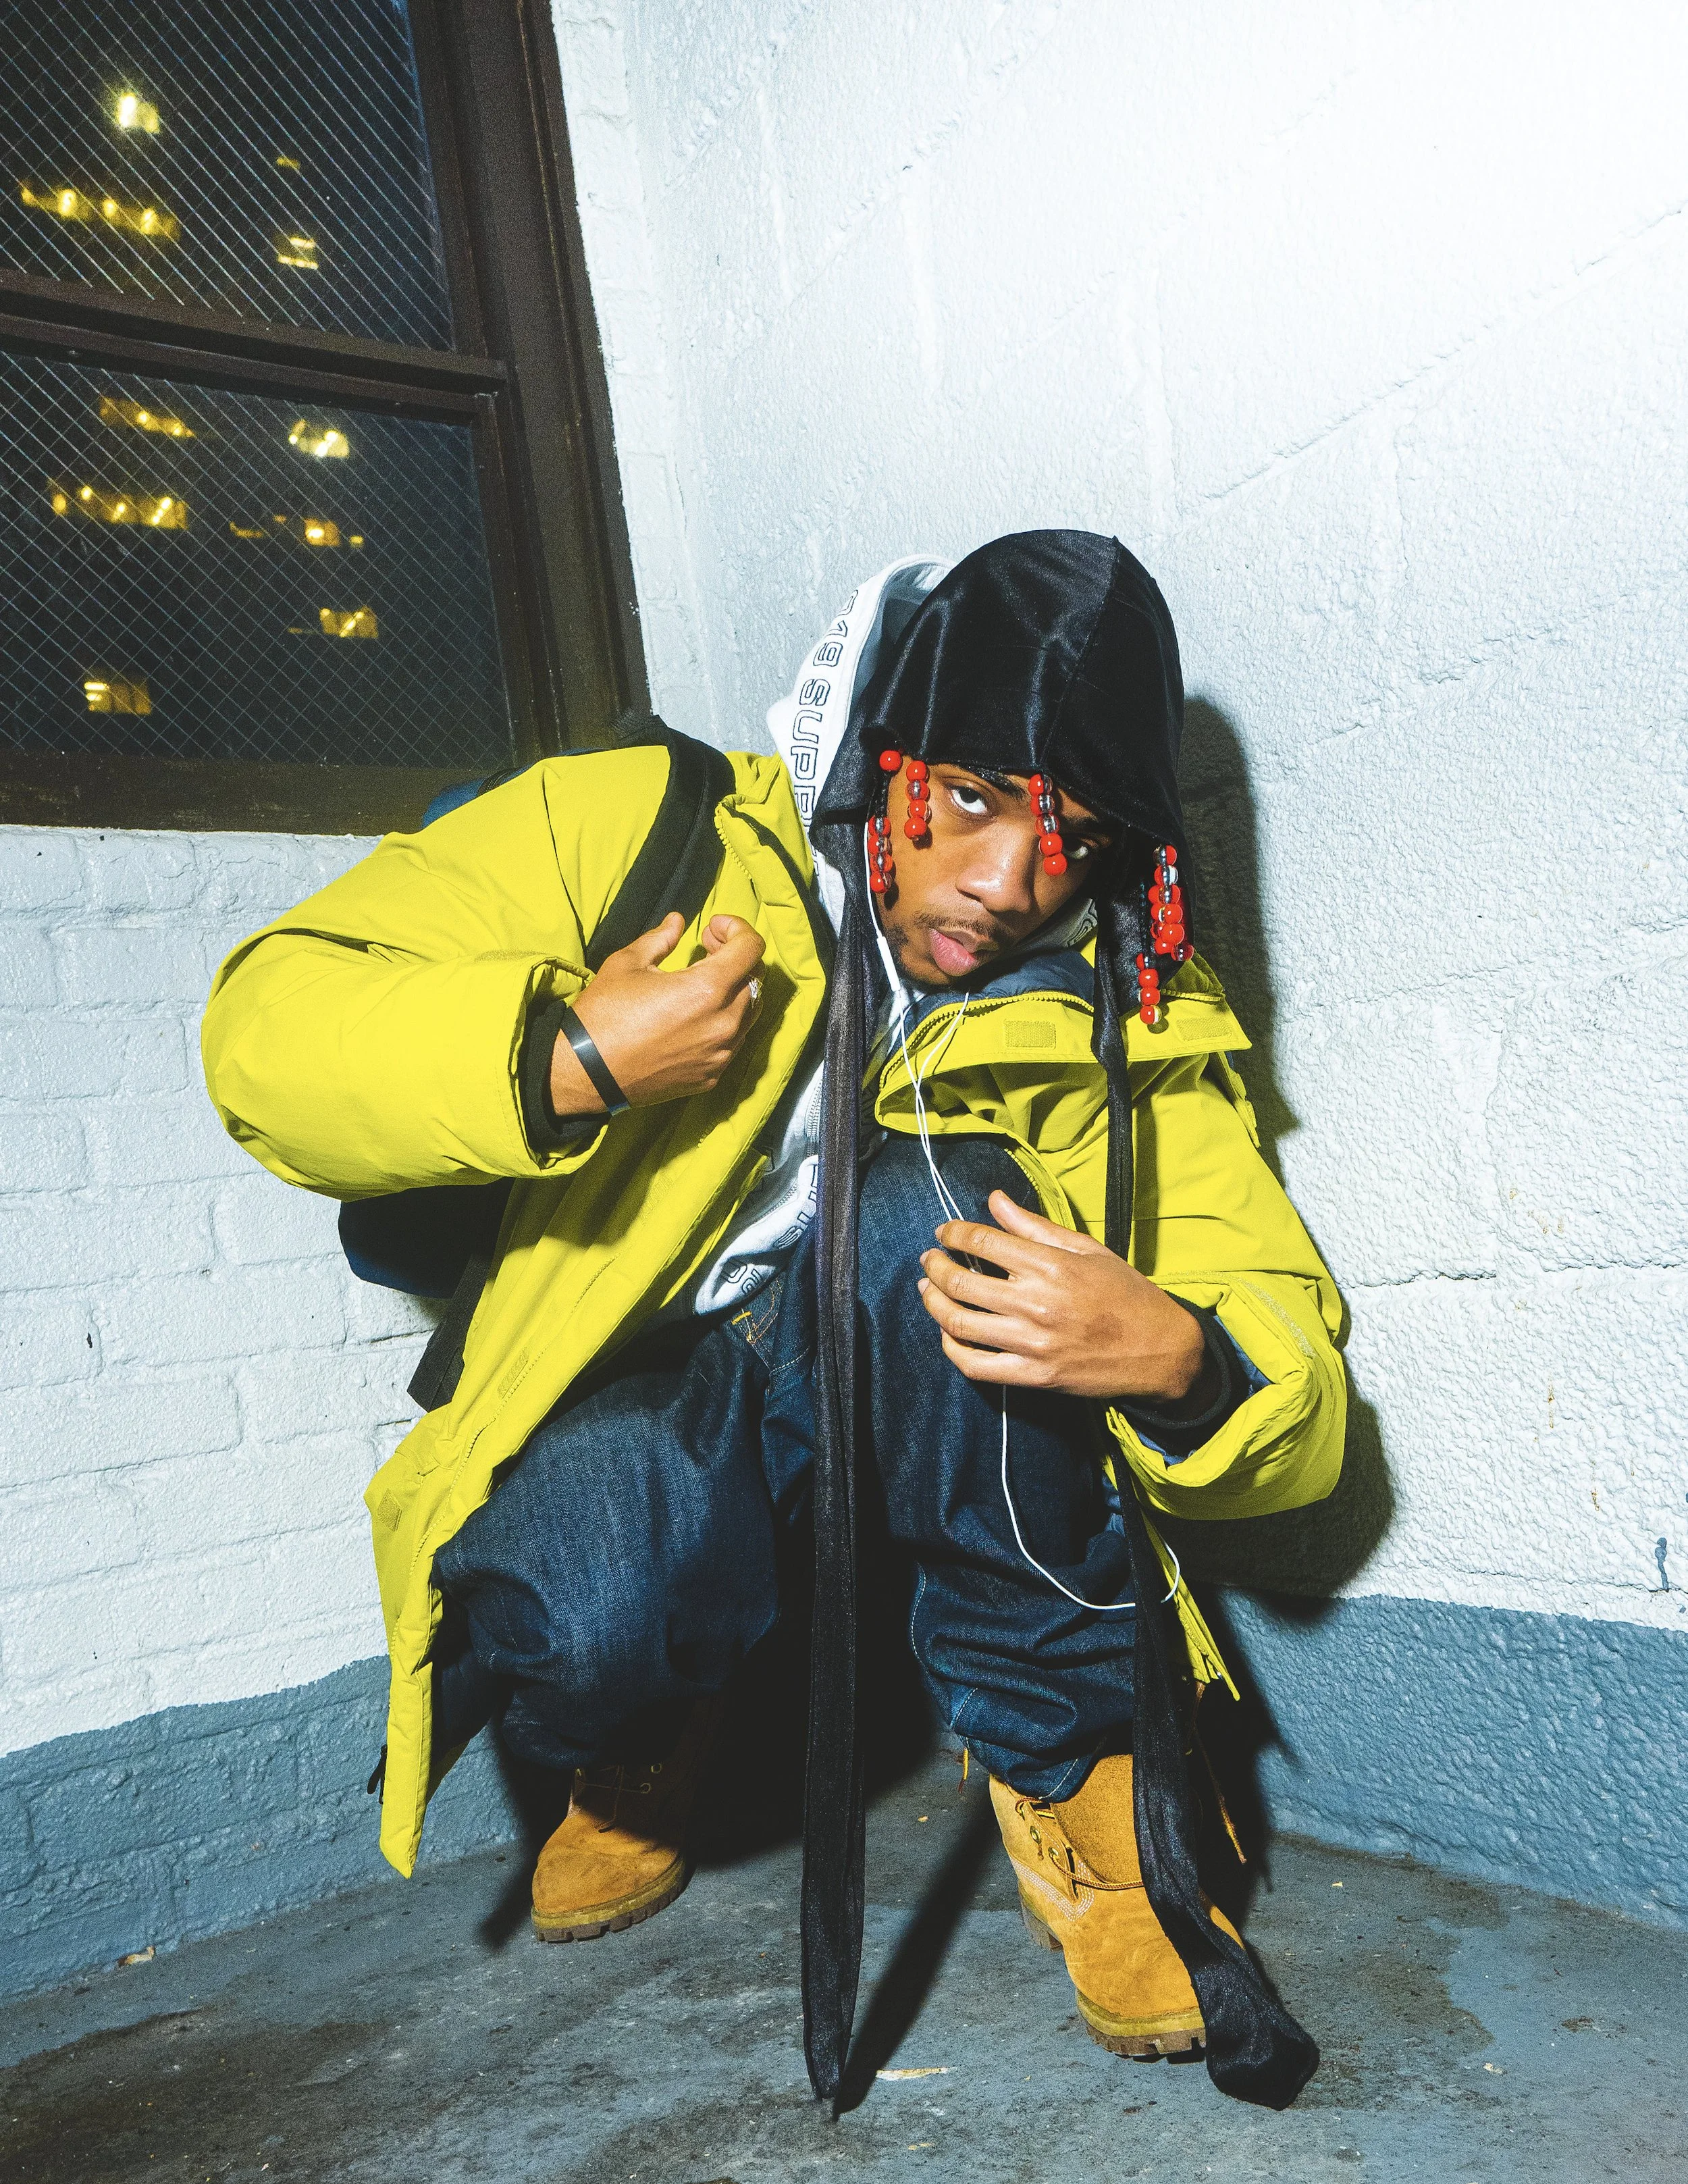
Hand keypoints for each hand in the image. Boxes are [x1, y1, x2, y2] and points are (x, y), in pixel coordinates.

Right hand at [550, 911, 765, 1114]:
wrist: (587, 1073)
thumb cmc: (603, 1015)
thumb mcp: (628, 963)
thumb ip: (661, 938)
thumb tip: (677, 922)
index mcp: (707, 990)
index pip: (751, 949)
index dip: (738, 929)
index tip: (713, 926)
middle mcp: (724, 1023)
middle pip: (756, 978)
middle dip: (737, 956)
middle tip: (708, 948)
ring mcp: (721, 1053)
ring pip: (750, 1011)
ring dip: (736, 988)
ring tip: (705, 980)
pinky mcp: (712, 1075)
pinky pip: (734, 1041)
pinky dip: (726, 1019)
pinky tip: (698, 1014)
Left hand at [918, 1189, 1205, 1400]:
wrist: (1160, 1350)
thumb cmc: (1126, 1293)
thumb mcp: (1087, 1249)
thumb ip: (1035, 1226)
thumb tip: (994, 1200)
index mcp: (1051, 1265)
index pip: (983, 1242)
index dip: (954, 1233)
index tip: (945, 1232)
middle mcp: (1036, 1303)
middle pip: (961, 1282)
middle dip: (936, 1266)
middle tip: (929, 1259)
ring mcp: (1032, 1343)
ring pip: (960, 1323)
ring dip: (934, 1304)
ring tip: (928, 1290)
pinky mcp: (1033, 1376)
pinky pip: (976, 1366)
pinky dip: (952, 1348)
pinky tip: (948, 1333)